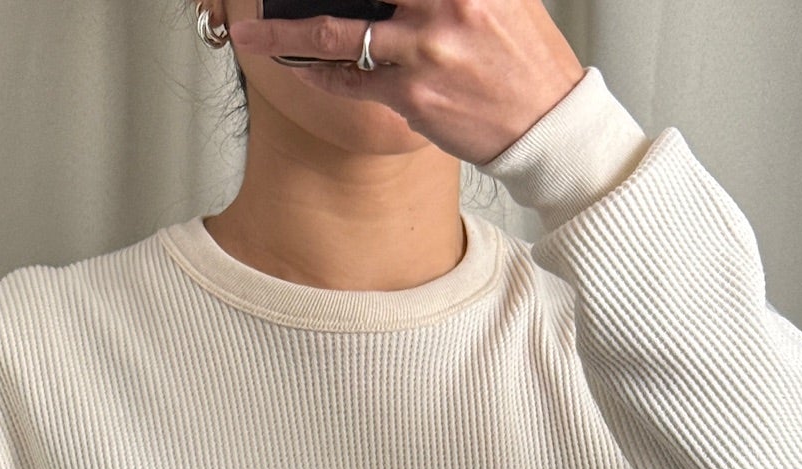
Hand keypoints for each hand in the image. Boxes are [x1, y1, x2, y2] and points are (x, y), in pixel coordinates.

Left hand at [227, 0, 585, 164]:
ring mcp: (424, 52)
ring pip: (337, 35)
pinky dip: (321, 76)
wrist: (549, 124)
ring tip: (252, 35)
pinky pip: (351, 84)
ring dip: (286, 36)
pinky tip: (302, 68)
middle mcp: (444, 5)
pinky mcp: (413, 97)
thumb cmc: (524, 58)